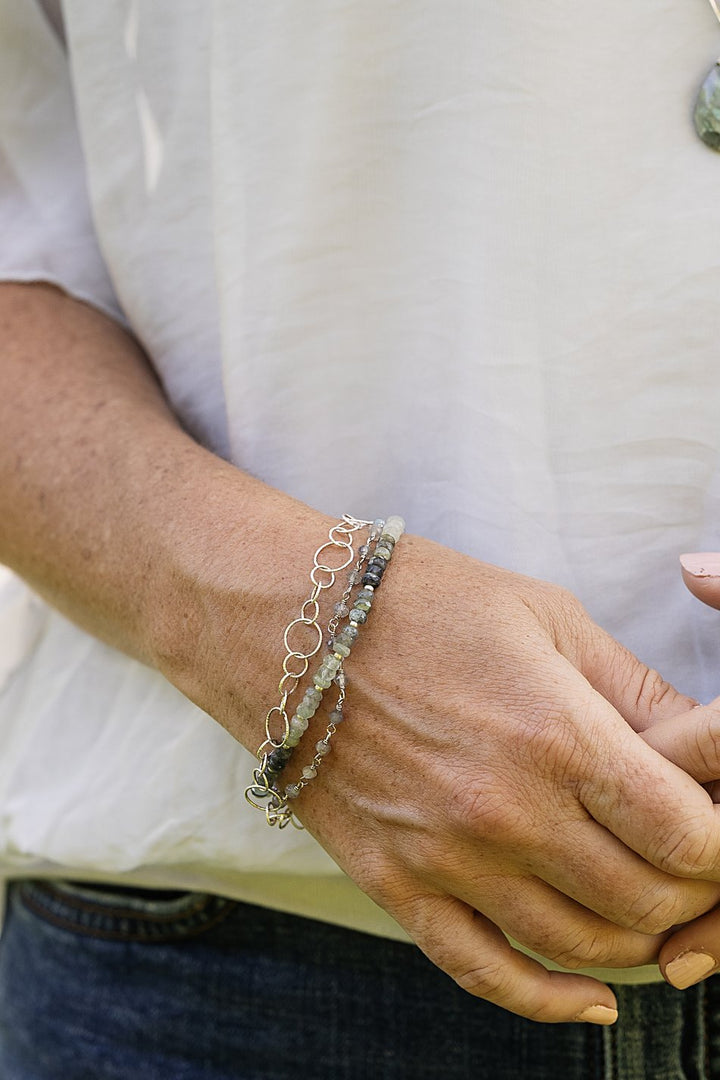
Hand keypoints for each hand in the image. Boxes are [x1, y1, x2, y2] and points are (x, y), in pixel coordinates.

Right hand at [160, 533, 719, 1023]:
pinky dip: (550, 1002)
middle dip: (692, 894)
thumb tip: (706, 749)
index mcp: (558, 733)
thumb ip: (636, 691)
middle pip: (646, 903)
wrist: (287, 626)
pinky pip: (485, 974)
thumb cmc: (420, 602)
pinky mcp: (396, 885)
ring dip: (638, 943)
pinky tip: (593, 1003)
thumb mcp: (547, 616)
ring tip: (650, 908)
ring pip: (581, 949)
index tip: (717, 829)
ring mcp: (446, 859)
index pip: (687, 837)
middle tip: (688, 864)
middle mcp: (507, 812)